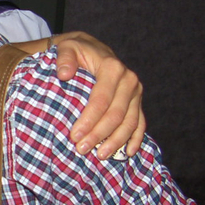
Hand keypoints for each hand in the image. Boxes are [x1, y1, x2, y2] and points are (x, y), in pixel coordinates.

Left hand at [50, 31, 144, 158]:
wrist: (92, 49)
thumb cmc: (77, 51)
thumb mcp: (68, 48)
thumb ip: (65, 59)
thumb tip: (64, 74)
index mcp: (112, 68)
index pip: (101, 100)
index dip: (88, 120)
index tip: (74, 136)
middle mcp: (129, 80)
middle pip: (116, 114)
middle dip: (99, 135)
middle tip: (81, 150)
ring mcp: (136, 93)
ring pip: (130, 122)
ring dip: (116, 141)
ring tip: (99, 156)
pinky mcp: (138, 102)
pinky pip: (141, 123)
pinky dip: (135, 139)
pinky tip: (128, 153)